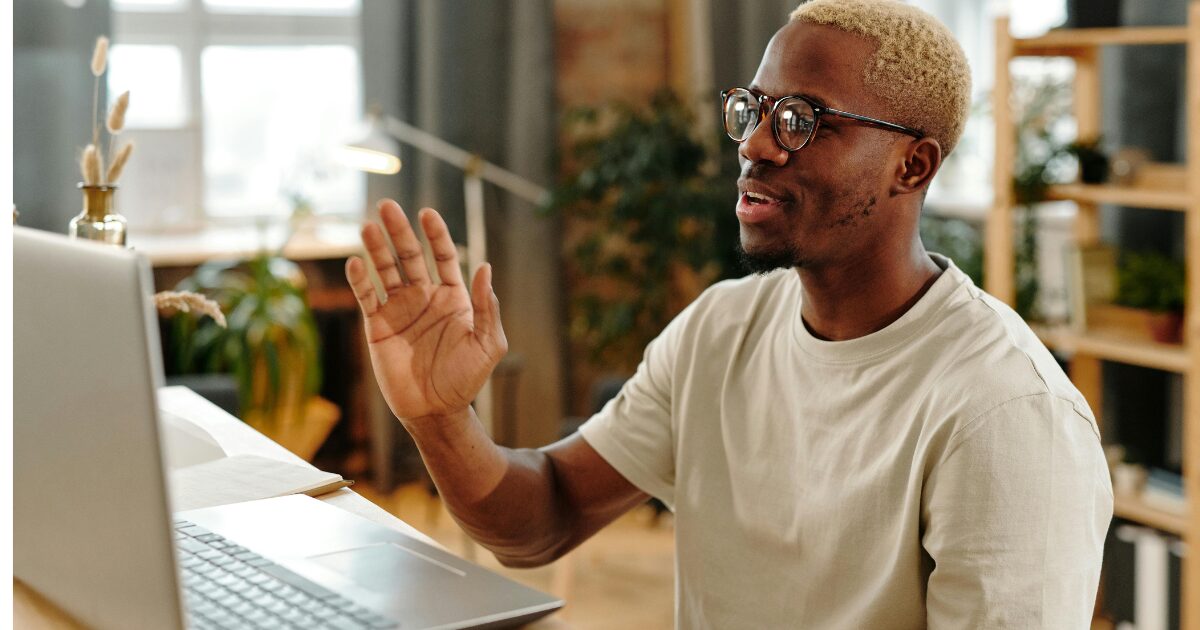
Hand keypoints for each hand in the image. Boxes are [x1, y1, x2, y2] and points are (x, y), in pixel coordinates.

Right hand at [346, 200, 506, 420]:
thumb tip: (484, 267)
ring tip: (368, 226)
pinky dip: (360, 280)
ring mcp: (399, 310)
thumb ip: (486, 308)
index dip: (435, 234)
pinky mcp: (377, 326)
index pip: (443, 256)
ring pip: (385, 271)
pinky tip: (355, 262)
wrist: (436, 411)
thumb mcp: (488, 344)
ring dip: (376, 249)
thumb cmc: (466, 379)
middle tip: (387, 206)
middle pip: (410, 256)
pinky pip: (367, 298)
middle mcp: (424, 297)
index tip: (427, 213)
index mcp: (453, 297)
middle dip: (399, 231)